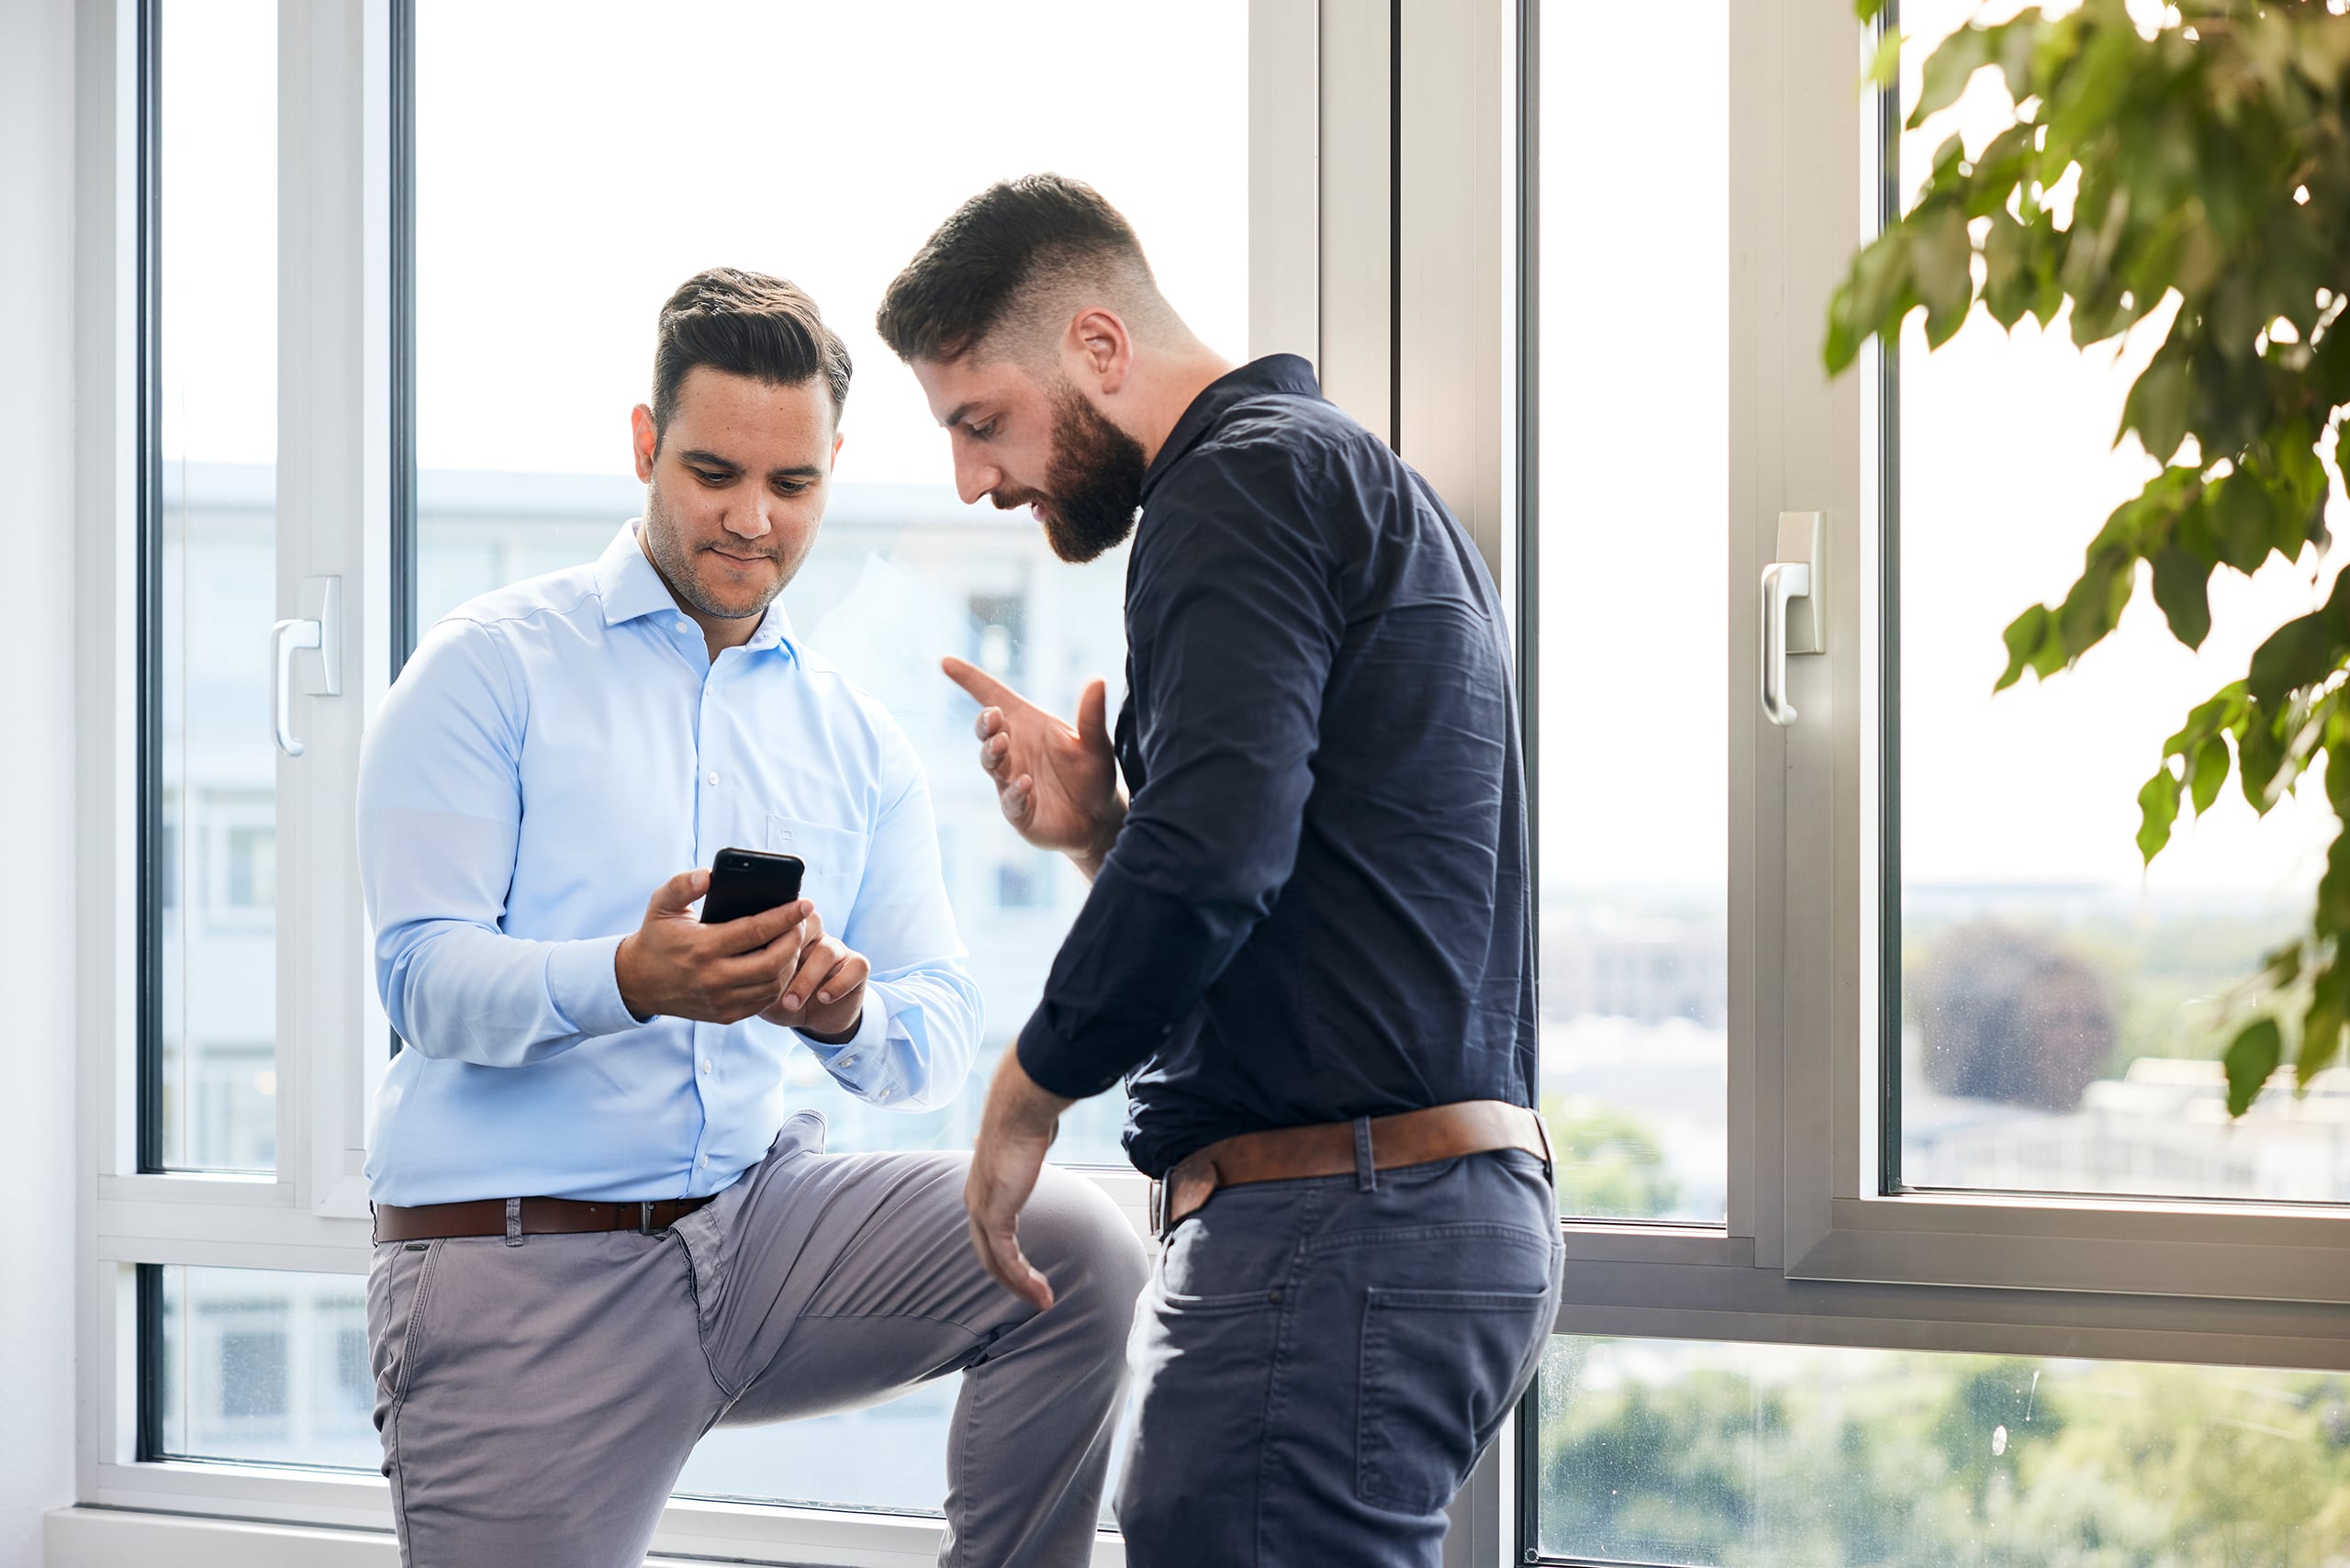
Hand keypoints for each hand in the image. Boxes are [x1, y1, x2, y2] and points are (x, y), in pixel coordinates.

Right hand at [613, 870, 813, 1023]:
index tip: (805, 903)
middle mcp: (714, 978)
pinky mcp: (725, 1016)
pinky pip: (764, 1001)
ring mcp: (721, 1000)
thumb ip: (683, 885)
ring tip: (792, 941)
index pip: (756, 931)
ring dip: (791, 962)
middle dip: (795, 940)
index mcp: (702, 948)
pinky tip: (781, 964)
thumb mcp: (661, 905)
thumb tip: (709, 874)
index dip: (785, 916)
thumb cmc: (657, 937)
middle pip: (773, 961)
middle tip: (801, 923)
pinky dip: (778, 982)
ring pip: (773, 984)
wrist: (639, 982)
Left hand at [760, 906, 869, 1040]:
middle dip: (789, 956)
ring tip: (792, 1002)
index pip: (786, 916)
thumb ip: (747, 968)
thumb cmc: (781, 996)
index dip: (775, 931)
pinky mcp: (857, 967)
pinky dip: (838, 983)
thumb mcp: (759, 985)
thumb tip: (729, 960)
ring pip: (828, 950)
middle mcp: (816, 935)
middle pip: (809, 927)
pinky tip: (823, 997)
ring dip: (808, 978)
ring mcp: (838, 949)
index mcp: (791, 931)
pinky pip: (855, 966)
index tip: (759, 954)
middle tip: (772, 983)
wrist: (813, 1019)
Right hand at [942, 657, 1126, 875]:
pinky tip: (1026, 784)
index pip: (993, 695)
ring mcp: (1010, 779)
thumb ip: (1092, 715)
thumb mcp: (1096, 742)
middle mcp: (1014, 749)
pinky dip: (1015, 792)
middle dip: (985, 722)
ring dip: (992, 752)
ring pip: (991, 763)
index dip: (969, 679)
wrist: (1099, 819)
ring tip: (1002, 744)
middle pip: (986, 730)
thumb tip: (1098, 680)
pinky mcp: (1018, 811)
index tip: (946, 662)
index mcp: (1027, 724)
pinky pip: (1010, 800)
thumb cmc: (1092, 774)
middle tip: (994, 716)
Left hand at [963, 1048, 1074, 1311]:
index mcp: (980, 1188)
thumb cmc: (1027, 1118)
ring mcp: (982, 1209)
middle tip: (1035, 1295)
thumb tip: (1037, 1133)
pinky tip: (1041, 1292)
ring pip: (995, 1263)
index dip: (1007, 1256)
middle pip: (988, 1255)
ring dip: (1020, 1286)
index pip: (988, 1233)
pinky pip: (1007, 1258)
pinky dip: (1023, 1279)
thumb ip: (1026, 1148)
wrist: (1020, 1108)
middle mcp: (975, 1201)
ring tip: (1043, 1301)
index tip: (1029, 1271)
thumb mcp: (1025, 1140)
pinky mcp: (995, 1214)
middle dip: (1012, 1279)